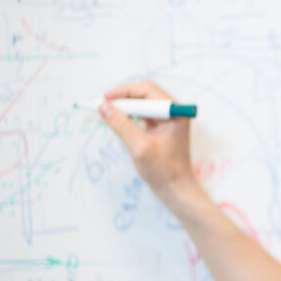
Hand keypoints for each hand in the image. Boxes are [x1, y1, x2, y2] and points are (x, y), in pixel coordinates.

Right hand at [99, 79, 198, 202]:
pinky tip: (117, 122)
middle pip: (144, 93)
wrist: (177, 190)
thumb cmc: (163, 171)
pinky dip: (129, 116)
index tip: (104, 99)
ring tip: (106, 114)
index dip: (123, 92)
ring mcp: (168, 120)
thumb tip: (103, 106)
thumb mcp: (139, 147)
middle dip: (123, 98)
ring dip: (124, 107)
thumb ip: (121, 125)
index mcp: (175, 112)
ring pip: (142, 103)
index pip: (147, 90)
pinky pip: (143, 115)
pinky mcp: (162, 128)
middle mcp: (173, 112)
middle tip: (103, 106)